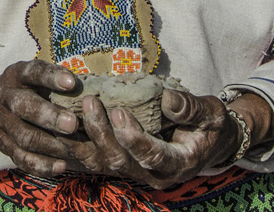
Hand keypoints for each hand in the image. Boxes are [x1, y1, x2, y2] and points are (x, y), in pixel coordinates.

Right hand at [0, 60, 79, 176]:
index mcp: (16, 75)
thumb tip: (92, 93)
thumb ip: (56, 82)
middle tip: (73, 124)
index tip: (72, 83)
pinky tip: (61, 166)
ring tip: (73, 149)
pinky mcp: (2, 145)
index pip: (33, 72)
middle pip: (23, 106)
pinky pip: (21, 158)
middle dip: (49, 116)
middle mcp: (4, 97)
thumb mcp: (33, 77)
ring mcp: (0, 122)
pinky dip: (42, 165)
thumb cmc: (25, 89)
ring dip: (49, 144)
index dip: (51, 77)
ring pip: (23, 136)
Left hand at [69, 89, 266, 187]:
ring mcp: (135, 173)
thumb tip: (167, 98)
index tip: (118, 111)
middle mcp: (153, 175)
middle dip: (102, 132)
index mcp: (178, 164)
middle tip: (90, 102)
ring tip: (70, 111)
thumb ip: (190, 108)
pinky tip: (63, 124)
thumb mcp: (210, 113)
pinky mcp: (122, 165)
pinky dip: (79, 144)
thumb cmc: (209, 126)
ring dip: (84, 139)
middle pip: (120, 160)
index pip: (151, 155)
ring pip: (102, 163)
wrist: (207, 143)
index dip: (133, 136)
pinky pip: (95, 159)